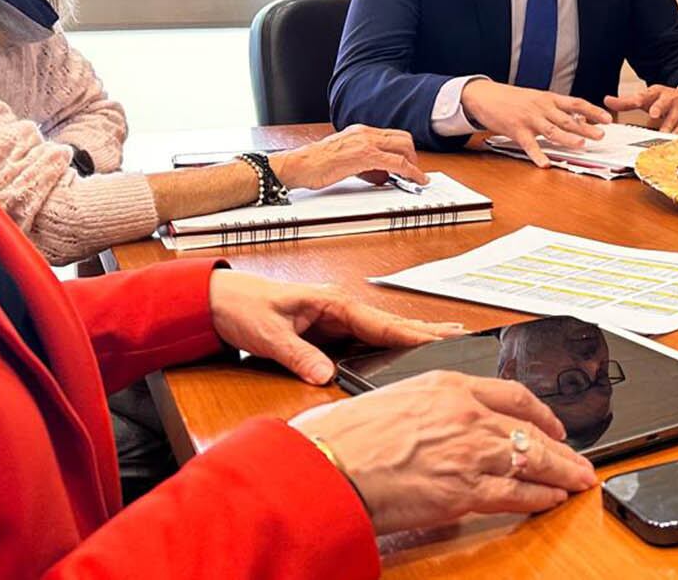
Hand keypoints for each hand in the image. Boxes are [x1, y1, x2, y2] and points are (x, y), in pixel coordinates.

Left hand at [208, 271, 464, 384]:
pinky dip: (388, 343)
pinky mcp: (327, 331)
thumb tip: (326, 376)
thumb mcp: (268, 334)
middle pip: (390, 323)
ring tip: (445, 338)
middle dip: (425, 329)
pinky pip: (364, 339)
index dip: (410, 333)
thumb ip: (299, 355)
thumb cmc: (242, 306)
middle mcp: (339, 308)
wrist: (217, 300)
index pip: (380, 322)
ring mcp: (335, 319)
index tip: (439, 340)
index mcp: (332, 302)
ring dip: (411, 335)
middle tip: (460, 334)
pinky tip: (403, 350)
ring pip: (381, 331)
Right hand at [270, 124, 427, 188]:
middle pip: (403, 138)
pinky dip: (411, 172)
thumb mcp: (343, 157)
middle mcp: (364, 133)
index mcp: (359, 132)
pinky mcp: (365, 156)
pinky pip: (396, 163)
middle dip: (413, 155)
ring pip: (403, 147)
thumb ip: (361, 160)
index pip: (391, 135)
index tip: (409, 162)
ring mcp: (365, 142)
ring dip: (413, 163)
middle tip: (413, 171)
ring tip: (413, 177)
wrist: (298, 165)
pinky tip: (414, 180)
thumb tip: (377, 172)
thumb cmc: (314, 164)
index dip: (404, 150)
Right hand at [291, 371, 598, 535]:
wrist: (327, 466)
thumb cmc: (341, 437)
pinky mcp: (466, 489)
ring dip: (562, 473)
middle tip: (578, 459)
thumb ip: (424, 409)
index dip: (541, 411)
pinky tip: (552, 500)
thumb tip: (431, 425)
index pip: (512, 394)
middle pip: (531, 428)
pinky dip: (540, 498)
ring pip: (533, 459)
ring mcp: (470, 451)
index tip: (552, 423)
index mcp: (447, 385)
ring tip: (578, 481)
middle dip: (561, 448)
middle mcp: (467, 413)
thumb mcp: (390, 399)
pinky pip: (517, 493)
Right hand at [460, 80, 610, 166]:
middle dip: (586, 128)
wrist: (485, 95)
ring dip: (567, 138)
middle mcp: (541, 108)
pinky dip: (538, 155)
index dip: (593, 111)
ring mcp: (529, 119)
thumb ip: (556, 109)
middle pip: (567, 119)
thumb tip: (579, 119)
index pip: (576, 103)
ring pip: (552, 130)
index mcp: (549, 98)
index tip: (608, 119)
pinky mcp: (516, 130)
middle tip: (601, 135)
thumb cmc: (513, 99)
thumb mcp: (537, 99)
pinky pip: (529, 145)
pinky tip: (545, 164)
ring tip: (581, 145)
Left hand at [604, 83, 677, 133]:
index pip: (644, 96)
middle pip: (662, 103)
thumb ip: (627, 102)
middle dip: (658, 107)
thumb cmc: (666, 100)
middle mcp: (668, 100)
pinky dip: (675, 140)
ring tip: (661, 138)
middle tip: (654, 114)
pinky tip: (671, 146)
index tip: (629, 102)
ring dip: (666, 130)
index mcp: (655, 93)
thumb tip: (606, 100)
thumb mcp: (648, 98)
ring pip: (672, 122)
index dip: (637, 99)